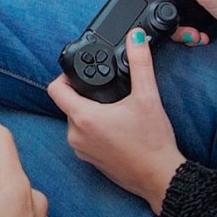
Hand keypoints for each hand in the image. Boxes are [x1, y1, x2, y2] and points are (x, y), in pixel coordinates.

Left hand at [47, 28, 185, 213]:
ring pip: (75, 120)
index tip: (81, 74)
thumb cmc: (153, 143)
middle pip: (67, 103)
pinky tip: (115, 128)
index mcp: (82, 117)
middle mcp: (74, 134)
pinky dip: (94, 129)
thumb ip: (140, 64)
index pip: (55, 89)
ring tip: (113, 110)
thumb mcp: (147, 98)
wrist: (161, 179)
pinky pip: (83, 137)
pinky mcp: (88, 160)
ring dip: (89, 112)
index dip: (65, 76)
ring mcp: (79, 149)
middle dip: (82, 95)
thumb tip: (135, 38)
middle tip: (104, 92)